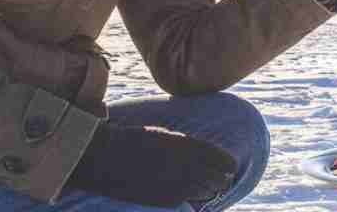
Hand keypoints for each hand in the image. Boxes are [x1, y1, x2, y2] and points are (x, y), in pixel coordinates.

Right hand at [65, 123, 236, 207]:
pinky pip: (187, 200)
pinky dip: (192, 197)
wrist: (105, 157)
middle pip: (217, 178)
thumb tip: (205, 157)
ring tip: (212, 188)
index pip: (219, 158)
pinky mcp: (163, 199)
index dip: (228, 163)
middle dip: (221, 178)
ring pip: (205, 192)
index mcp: (185, 145)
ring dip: (210, 190)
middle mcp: (183, 165)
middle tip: (224, 179)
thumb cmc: (134, 140)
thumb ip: (187, 147)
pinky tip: (192, 194)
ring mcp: (173, 184)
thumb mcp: (165, 136)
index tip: (231, 166)